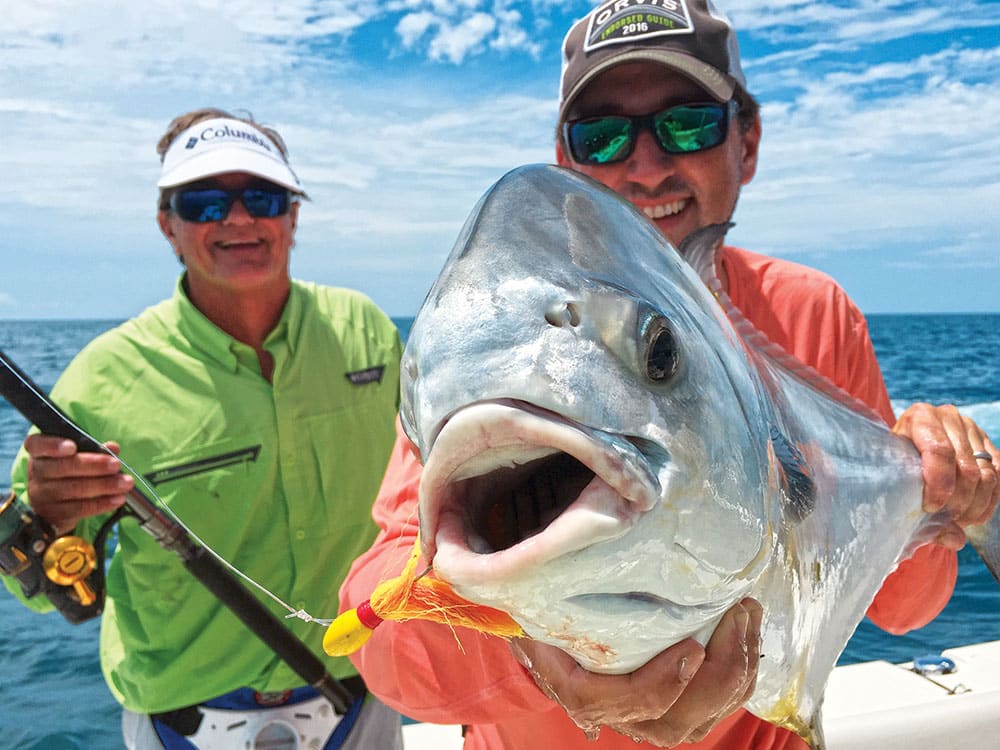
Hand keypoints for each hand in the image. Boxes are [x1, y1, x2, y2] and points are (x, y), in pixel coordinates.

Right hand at [24, 435, 132, 534]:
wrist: (53, 506)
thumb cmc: (68, 473)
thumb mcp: (78, 457)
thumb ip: (94, 450)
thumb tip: (112, 448)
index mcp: (40, 453)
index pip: (37, 445)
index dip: (52, 445)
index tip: (72, 447)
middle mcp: (37, 473)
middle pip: (62, 467)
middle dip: (93, 465)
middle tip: (116, 465)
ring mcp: (42, 495)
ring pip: (73, 489)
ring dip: (104, 485)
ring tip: (125, 483)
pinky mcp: (53, 514)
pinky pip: (78, 509)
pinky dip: (102, 503)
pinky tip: (118, 499)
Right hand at [509, 598, 761, 746]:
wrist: (557, 635)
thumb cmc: (550, 618)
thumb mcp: (538, 610)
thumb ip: (545, 612)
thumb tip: (560, 597)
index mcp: (582, 692)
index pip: (623, 703)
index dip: (661, 685)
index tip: (691, 647)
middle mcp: (621, 716)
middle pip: (676, 719)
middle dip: (718, 671)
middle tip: (735, 616)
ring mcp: (655, 716)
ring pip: (704, 716)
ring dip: (737, 667)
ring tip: (745, 612)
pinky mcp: (682, 704)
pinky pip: (719, 702)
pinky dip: (741, 668)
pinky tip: (746, 625)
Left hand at [893, 403, 998, 548]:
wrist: (905, 451)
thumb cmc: (894, 466)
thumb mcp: (895, 478)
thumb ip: (917, 507)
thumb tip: (954, 539)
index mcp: (920, 417)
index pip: (939, 450)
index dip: (939, 484)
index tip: (931, 507)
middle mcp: (948, 417)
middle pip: (965, 466)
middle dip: (958, 501)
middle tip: (947, 520)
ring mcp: (971, 428)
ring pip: (986, 474)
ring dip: (975, 505)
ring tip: (959, 520)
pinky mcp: (988, 443)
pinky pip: (999, 476)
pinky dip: (989, 501)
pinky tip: (975, 516)